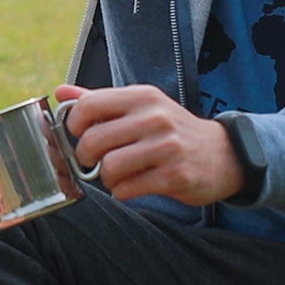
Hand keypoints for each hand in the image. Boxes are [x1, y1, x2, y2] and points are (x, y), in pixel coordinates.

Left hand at [56, 84, 243, 204]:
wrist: (223, 154)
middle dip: (86, 157)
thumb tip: (61, 92)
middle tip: (97, 161)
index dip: (74, 126)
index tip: (82, 135)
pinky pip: (127, 189)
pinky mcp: (175, 175)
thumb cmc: (170, 131)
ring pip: (109, 168)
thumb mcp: (140, 107)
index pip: (88, 106)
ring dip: (107, 178)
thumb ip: (99, 101)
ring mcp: (167, 147)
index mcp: (142, 97)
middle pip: (92, 141)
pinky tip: (134, 185)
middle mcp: (155, 117)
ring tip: (119, 174)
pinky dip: (122, 191)